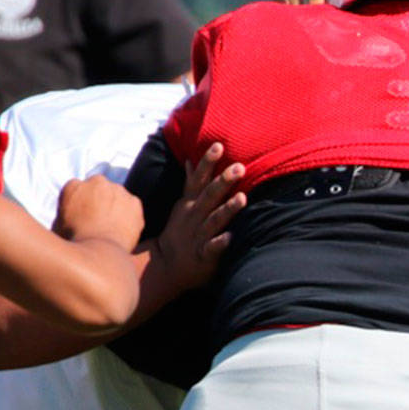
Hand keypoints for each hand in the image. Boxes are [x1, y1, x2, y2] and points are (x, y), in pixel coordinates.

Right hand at [53, 175, 142, 251]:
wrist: (98, 252)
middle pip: (100, 188)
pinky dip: (131, 216)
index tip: (85, 215)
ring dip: (116, 206)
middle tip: (100, 220)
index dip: (82, 203)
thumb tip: (72, 214)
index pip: (79, 189)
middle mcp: (96, 182)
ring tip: (112, 227)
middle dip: (100, 200)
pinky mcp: (134, 202)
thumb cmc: (74, 243)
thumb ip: (66, 211)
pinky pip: (133, 207)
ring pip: (118, 196)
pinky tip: (124, 230)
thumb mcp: (59, 225)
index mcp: (73, 186)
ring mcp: (118, 190)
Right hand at [153, 142, 245, 294]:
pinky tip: (231, 237)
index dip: (208, 163)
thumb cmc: (181, 231)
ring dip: (228, 209)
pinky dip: (220, 243)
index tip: (219, 146)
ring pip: (214, 220)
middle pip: (210, 195)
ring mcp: (199, 235)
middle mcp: (195, 216)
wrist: (166, 264)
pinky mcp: (203, 255)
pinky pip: (212, 249)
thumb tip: (191, 159)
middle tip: (240, 167)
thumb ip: (191, 182)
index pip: (199, 179)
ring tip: (243, 198)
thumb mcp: (183, 204)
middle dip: (223, 181)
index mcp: (191, 203)